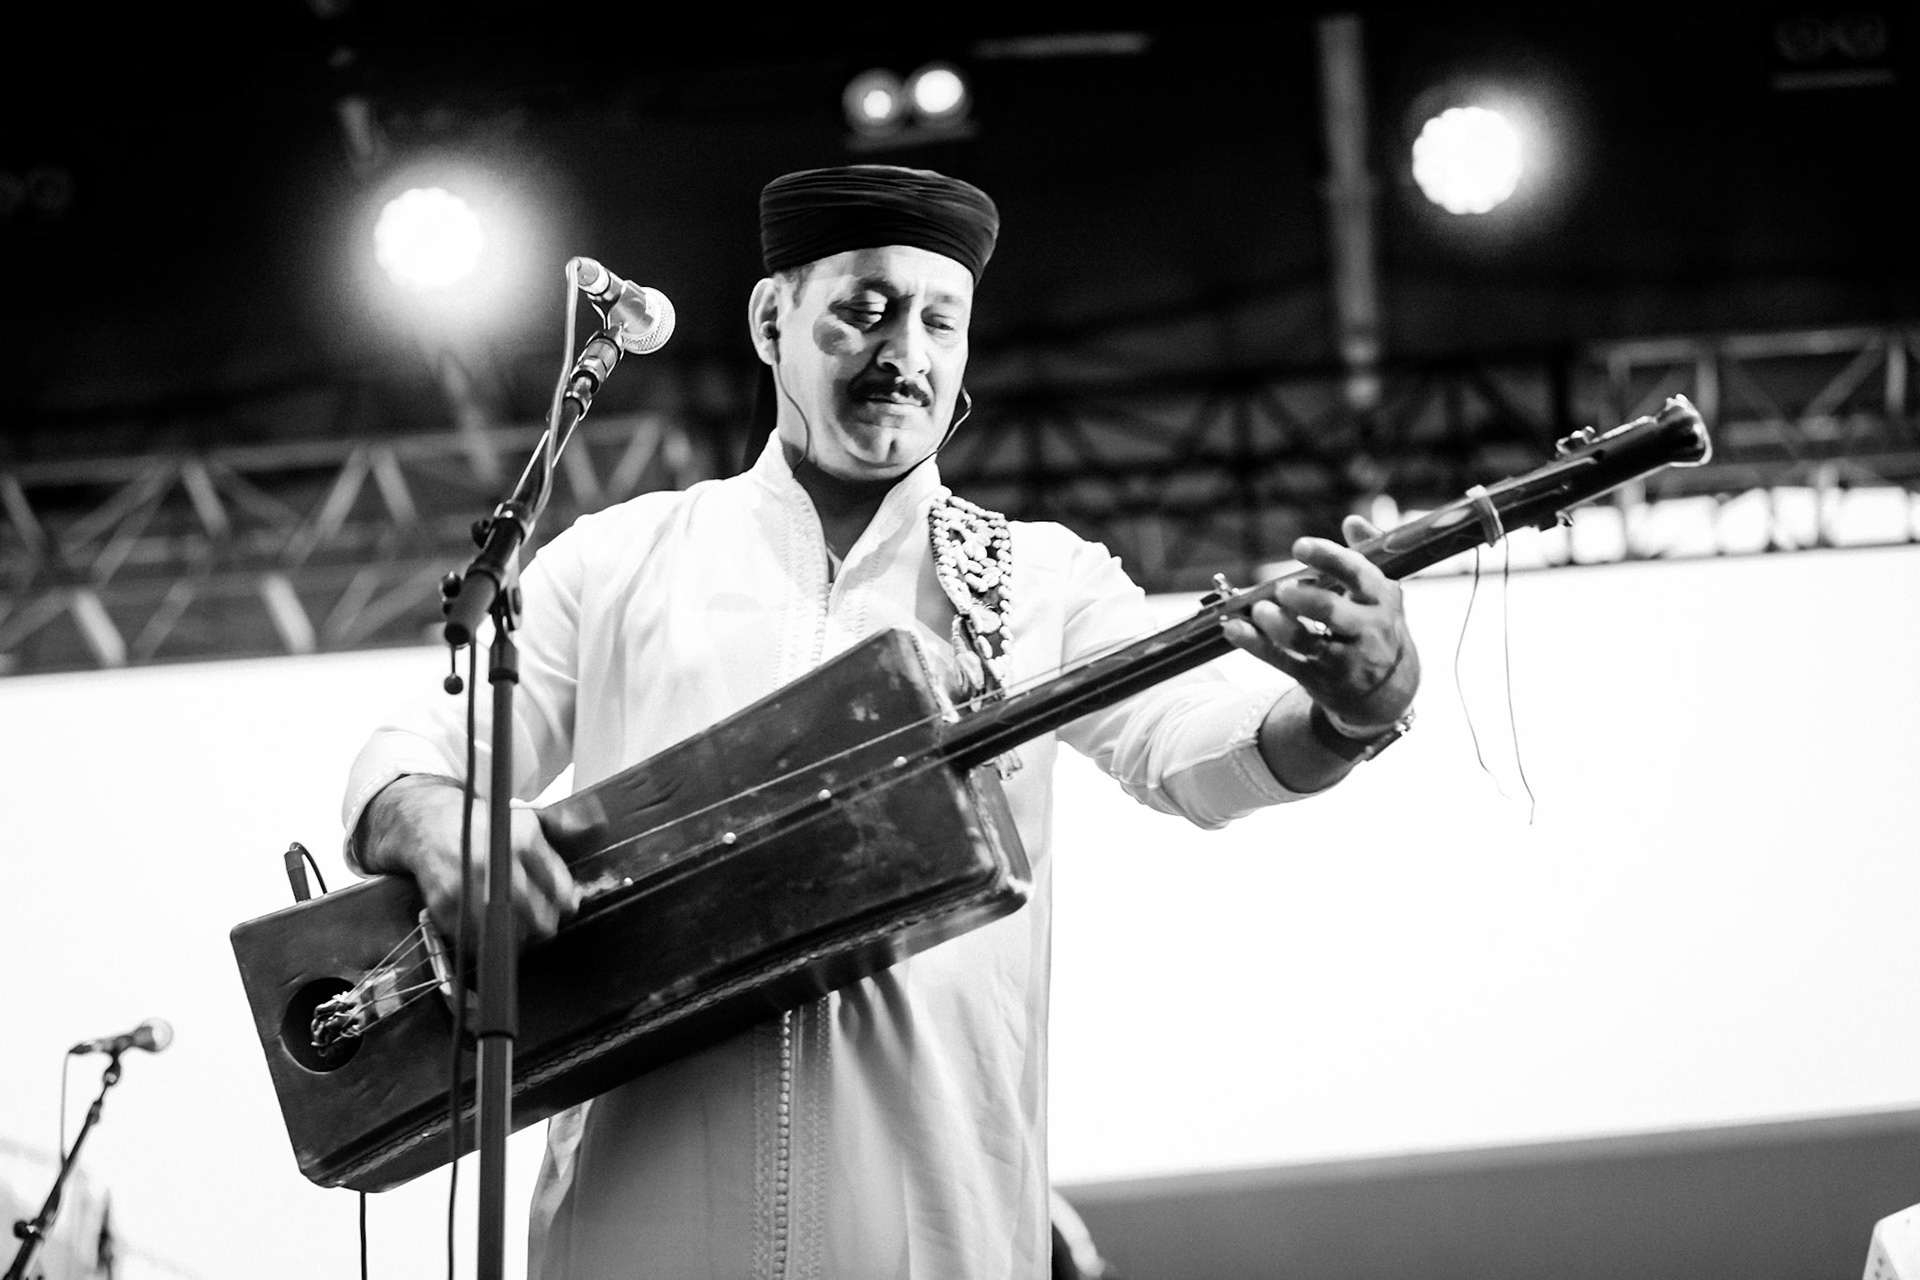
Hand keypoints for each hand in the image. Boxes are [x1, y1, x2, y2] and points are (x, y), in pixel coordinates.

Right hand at [357, 776, 580, 950]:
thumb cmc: (486, 824)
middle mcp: (494, 863)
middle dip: (545, 923)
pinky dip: (484, 941)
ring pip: (502, 927)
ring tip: (523, 935)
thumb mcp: (525, 816)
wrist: (431, 823)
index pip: (554, 881)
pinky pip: (471, 936)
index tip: (569, 907)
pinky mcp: (444, 903)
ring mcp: (467, 885)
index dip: (565, 899)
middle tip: (548, 927)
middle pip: (531, 909)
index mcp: (520, 840)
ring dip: (517, 938)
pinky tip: (492, 935)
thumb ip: (562, 825)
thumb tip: (596, 827)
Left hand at [1222, 514, 1419, 727]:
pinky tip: (1234, 629)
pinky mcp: (1319, 679)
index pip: (1358, 574)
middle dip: (1304, 598)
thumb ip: (1368, 553)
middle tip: (1281, 588)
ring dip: (1277, 625)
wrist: (1389, 693)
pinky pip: (1283, 660)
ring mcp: (1343, 659)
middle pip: (1331, 612)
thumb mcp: (1382, 593)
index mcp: (1381, 599)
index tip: (1299, 546)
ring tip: (1259, 610)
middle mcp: (1366, 630)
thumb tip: (1352, 521)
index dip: (1328, 558)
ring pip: (1306, 641)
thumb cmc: (1377, 627)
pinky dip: (1255, 644)